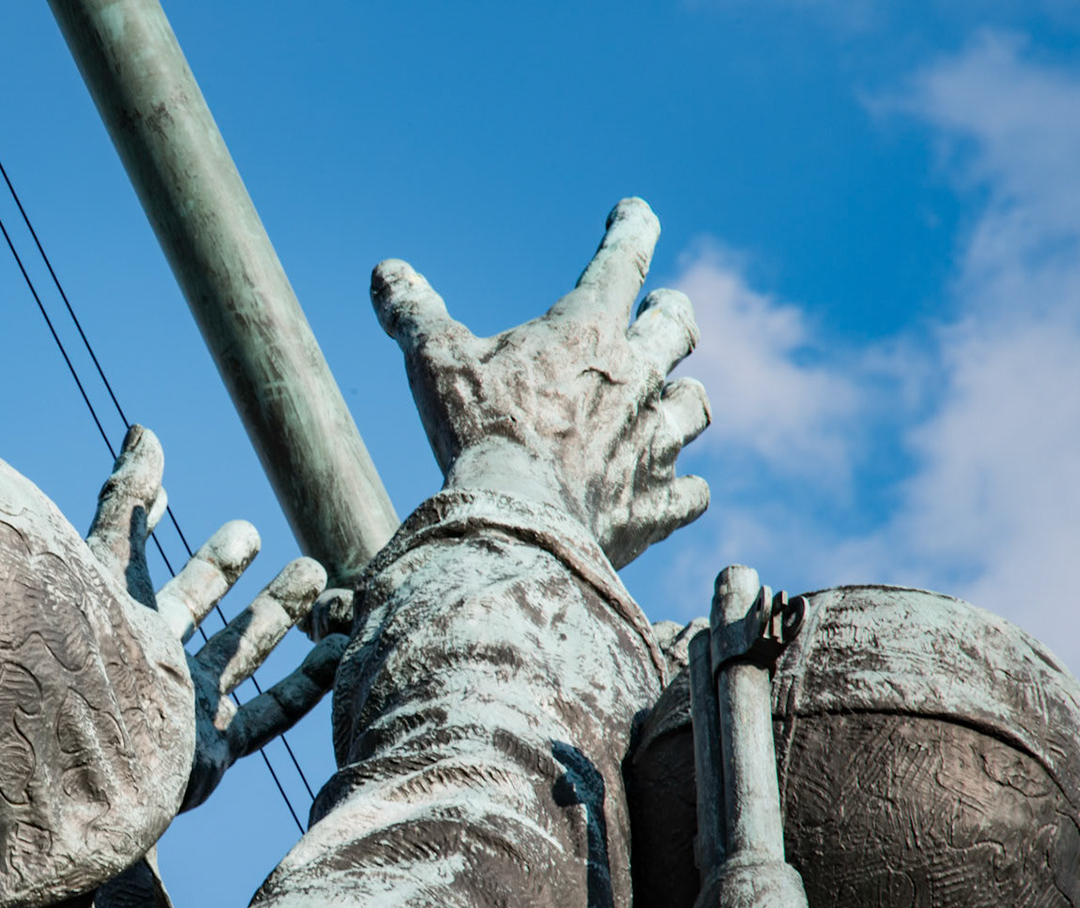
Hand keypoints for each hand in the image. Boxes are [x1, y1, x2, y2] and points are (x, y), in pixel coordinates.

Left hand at [88, 426, 348, 811]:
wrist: (78, 765)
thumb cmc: (80, 659)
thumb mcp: (101, 565)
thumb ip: (127, 503)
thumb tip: (144, 428)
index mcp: (107, 616)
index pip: (129, 558)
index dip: (146, 521)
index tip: (170, 488)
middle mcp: (142, 661)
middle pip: (188, 604)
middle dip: (221, 568)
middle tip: (250, 533)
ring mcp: (177, 709)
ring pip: (236, 654)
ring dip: (275, 617)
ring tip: (316, 574)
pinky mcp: (206, 756)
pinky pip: (264, 717)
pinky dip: (303, 688)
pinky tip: (338, 656)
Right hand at [371, 198, 710, 567]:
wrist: (515, 523)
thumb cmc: (476, 433)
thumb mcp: (433, 361)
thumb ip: (414, 312)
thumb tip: (386, 271)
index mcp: (588, 330)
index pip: (624, 259)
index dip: (632, 227)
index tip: (634, 212)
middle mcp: (636, 377)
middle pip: (677, 327)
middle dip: (671, 312)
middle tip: (666, 308)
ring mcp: (653, 442)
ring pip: (693, 405)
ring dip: (682, 397)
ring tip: (675, 399)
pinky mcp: (655, 504)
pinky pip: (691, 492)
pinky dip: (683, 488)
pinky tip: (676, 490)